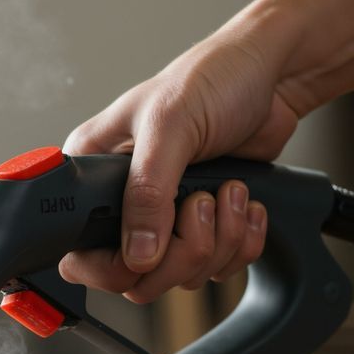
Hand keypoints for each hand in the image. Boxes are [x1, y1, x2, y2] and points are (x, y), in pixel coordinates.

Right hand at [58, 22, 300, 302]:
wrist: (273, 77)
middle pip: (137, 276)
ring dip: (220, 239)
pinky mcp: (206, 224)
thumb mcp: (170, 126)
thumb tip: (137, 252)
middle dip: (183, 251)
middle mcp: (125, 201)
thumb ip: (147, 192)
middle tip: (201, 206)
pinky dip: (242, 241)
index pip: (80, 252)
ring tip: (230, 190)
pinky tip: (244, 201)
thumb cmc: (213, 79)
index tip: (146, 251)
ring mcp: (167, 217)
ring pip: (183, 274)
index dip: (113, 265)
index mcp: (94, 172)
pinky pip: (220, 266)